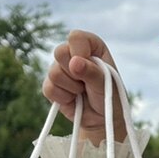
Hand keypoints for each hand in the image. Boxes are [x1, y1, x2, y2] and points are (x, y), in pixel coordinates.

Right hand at [42, 30, 126, 144]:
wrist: (102, 120)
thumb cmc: (110, 98)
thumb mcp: (106, 84)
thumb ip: (92, 72)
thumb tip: (74, 62)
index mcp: (91, 46)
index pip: (76, 37)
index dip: (79, 51)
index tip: (88, 65)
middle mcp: (73, 54)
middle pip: (60, 52)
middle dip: (73, 72)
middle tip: (86, 83)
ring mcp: (60, 69)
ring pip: (53, 72)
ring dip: (71, 88)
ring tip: (82, 92)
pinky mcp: (51, 86)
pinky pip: (49, 88)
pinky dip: (63, 98)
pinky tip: (73, 100)